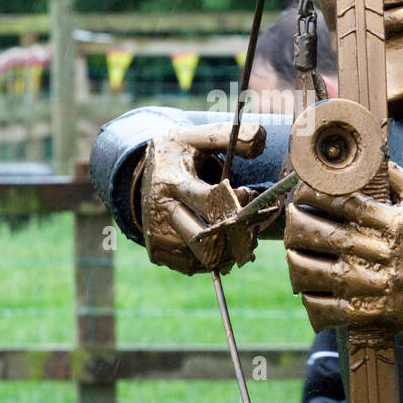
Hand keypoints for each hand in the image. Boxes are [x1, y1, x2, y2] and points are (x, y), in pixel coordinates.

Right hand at [138, 122, 264, 274]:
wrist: (142, 171)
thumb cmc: (179, 152)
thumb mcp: (197, 136)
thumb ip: (226, 136)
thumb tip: (259, 142)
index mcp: (173, 182)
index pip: (209, 202)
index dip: (236, 205)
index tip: (249, 195)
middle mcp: (162, 212)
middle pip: (204, 238)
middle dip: (233, 237)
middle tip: (252, 230)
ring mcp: (157, 234)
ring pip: (200, 258)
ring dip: (226, 251)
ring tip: (241, 235)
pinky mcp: (156, 251)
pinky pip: (191, 266)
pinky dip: (211, 260)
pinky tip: (221, 243)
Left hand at [284, 162, 402, 338]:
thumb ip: (398, 180)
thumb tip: (370, 155)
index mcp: (396, 222)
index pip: (344, 204)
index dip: (315, 195)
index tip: (301, 190)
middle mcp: (385, 253)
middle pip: (327, 237)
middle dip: (298, 226)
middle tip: (290, 219)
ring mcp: (382, 285)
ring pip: (323, 275)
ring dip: (298, 264)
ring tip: (292, 253)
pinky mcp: (381, 313)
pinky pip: (336, 311)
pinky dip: (314, 303)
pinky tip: (307, 292)